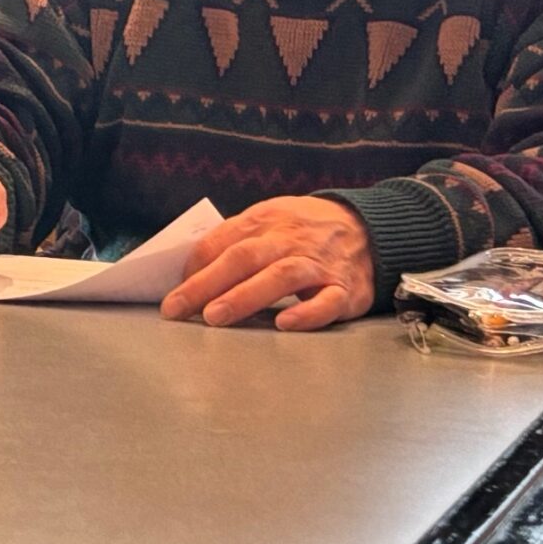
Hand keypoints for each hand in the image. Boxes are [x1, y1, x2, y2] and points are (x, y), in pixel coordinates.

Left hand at [161, 196, 373, 330]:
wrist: (369, 225)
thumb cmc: (303, 229)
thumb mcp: (269, 219)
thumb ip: (234, 240)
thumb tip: (191, 272)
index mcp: (264, 219)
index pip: (222, 240)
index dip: (195, 266)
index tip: (173, 293)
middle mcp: (290, 239)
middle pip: (244, 257)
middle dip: (207, 284)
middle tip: (178, 309)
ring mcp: (319, 264)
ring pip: (281, 276)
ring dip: (245, 296)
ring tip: (215, 317)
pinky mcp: (347, 289)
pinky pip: (328, 301)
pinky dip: (307, 313)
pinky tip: (285, 324)